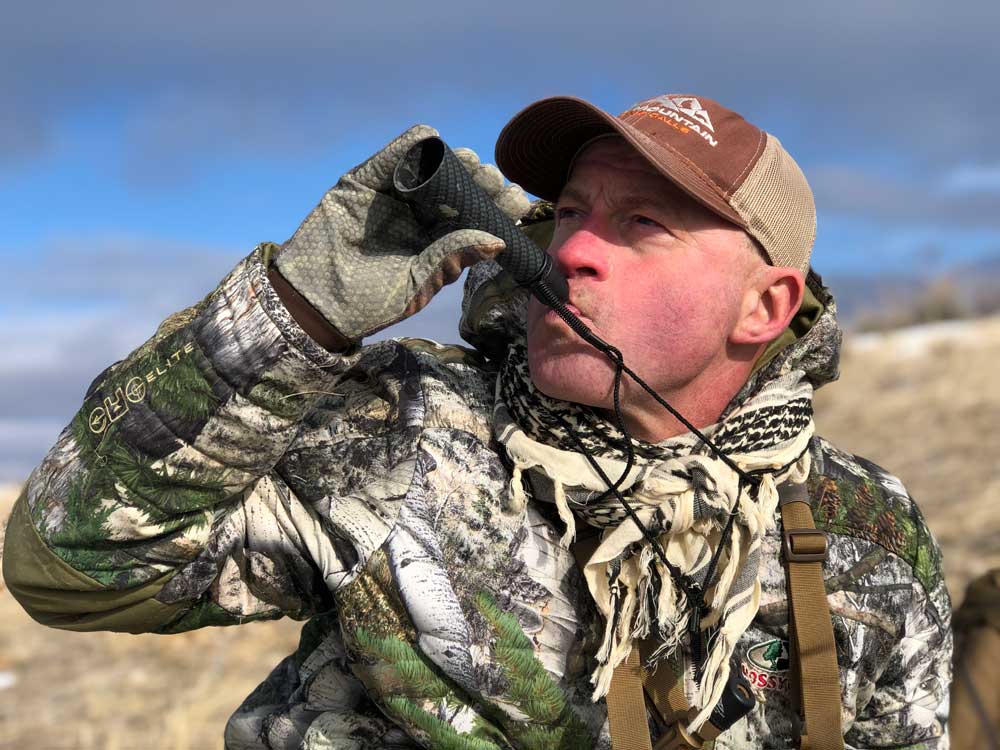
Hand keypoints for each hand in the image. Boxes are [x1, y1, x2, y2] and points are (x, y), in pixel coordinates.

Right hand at [273, 125, 529, 347]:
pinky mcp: (363, 183)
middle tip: (496, 183)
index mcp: (435, 240)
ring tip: (473, 164)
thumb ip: (451, 258)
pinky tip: (431, 142)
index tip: (519, 202)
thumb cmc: (368, 301)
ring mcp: (391, 197)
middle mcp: (417, 215)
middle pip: (457, 187)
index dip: (496, 207)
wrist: (316, 302)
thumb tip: (498, 241)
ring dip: (455, 160)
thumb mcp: (417, 284)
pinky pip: (390, 159)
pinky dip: (411, 147)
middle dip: (481, 182)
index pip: (473, 216)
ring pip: (429, 167)